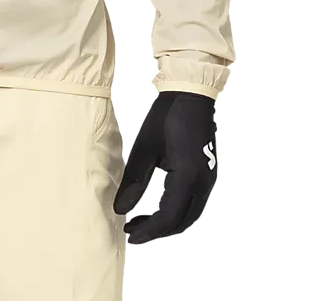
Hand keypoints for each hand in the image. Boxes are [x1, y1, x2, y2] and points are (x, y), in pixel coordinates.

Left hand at [112, 91, 217, 241]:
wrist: (190, 95)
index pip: (168, 217)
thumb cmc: (166, 117)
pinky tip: (157, 205)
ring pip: (189, 214)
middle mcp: (203, 183)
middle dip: (156, 231)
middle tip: (132, 230)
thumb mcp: (144, 148)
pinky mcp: (206, 174)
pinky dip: (175, 210)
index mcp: (188, 177)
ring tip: (140, 219)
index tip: (129, 233)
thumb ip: (133, 181)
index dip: (148, 230)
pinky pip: (193, 202)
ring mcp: (208, 179)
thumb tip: (120, 210)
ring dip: (166, 222)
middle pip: (181, 222)